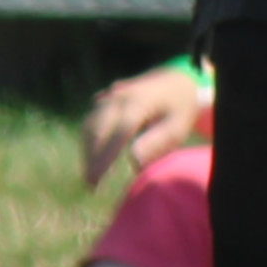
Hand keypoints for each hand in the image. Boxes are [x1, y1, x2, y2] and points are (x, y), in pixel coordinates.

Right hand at [83, 61, 215, 189]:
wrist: (174, 81)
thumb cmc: (178, 110)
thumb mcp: (176, 128)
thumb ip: (156, 144)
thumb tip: (133, 161)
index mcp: (139, 102)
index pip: (118, 132)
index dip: (106, 157)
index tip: (97, 179)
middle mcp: (119, 96)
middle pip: (97, 129)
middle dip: (91, 158)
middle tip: (91, 186)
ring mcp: (109, 96)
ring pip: (90, 125)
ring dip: (88, 151)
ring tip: (92, 177)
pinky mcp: (104, 99)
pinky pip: (91, 120)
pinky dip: (89, 141)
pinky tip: (94, 158)